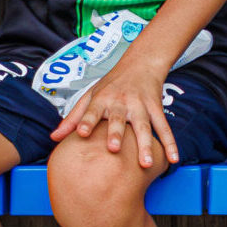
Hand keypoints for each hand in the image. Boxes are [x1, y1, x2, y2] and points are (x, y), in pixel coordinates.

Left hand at [50, 56, 177, 168]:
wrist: (141, 63)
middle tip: (113, 149)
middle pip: (119, 119)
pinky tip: (173, 158)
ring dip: (145, 144)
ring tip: (145, 164)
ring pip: (143, 126)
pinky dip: (170, 143)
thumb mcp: (90, 95)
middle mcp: (121, 102)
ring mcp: (141, 105)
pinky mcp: (156, 108)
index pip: (92, 110)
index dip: (87, 121)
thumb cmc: (111, 83)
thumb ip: (74, 118)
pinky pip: (164, 127)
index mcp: (102, 98)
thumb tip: (53, 138)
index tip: (83, 134)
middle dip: (116, 133)